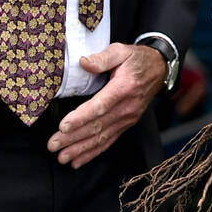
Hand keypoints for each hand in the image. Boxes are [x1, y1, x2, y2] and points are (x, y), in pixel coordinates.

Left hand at [46, 43, 165, 167]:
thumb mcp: (121, 50)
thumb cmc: (136, 59)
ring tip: (62, 158)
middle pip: (97, 126)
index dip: (81, 117)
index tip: (63, 126)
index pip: (100, 106)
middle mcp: (127, 107)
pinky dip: (93, 153)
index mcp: (124, 88)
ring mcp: (127, 118)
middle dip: (73, 138)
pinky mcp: (126, 124)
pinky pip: (108, 141)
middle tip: (52, 145)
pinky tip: (78, 161)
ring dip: (80, 150)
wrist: (158, 70)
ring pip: (101, 138)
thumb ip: (102, 57)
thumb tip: (83, 62)